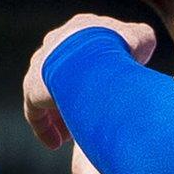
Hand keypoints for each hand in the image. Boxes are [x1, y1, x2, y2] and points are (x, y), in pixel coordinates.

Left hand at [23, 14, 157, 148]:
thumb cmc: (120, 46)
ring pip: (47, 94)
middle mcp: (56, 44)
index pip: (83, 51)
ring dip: (59, 115)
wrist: (94, 56)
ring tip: (72, 135)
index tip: (101, 92)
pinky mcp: (33, 88)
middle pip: (62, 75)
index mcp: (80, 30)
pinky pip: (35, 112)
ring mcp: (41, 66)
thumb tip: (140, 47)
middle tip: (85, 117)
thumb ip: (138, 40)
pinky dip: (45, 128)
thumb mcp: (140, 38)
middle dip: (73, 96)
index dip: (93, 73)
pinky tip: (56, 143)